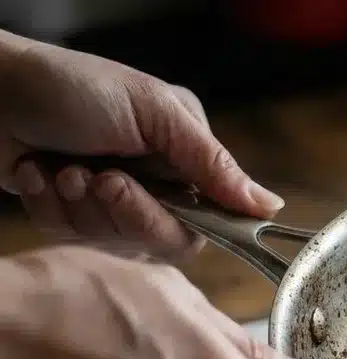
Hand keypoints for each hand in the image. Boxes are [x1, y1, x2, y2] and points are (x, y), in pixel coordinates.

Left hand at [0, 32, 282, 257]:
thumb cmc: (69, 86)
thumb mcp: (154, 112)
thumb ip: (214, 163)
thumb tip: (270, 205)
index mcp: (184, 156)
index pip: (210, 219)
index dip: (180, 221)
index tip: (146, 198)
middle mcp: (155, 183)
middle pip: (164, 240)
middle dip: (124, 212)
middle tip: (100, 178)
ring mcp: (112, 200)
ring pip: (116, 244)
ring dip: (80, 206)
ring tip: (60, 166)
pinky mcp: (72, 214)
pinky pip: (73, 239)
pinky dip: (49, 206)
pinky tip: (37, 173)